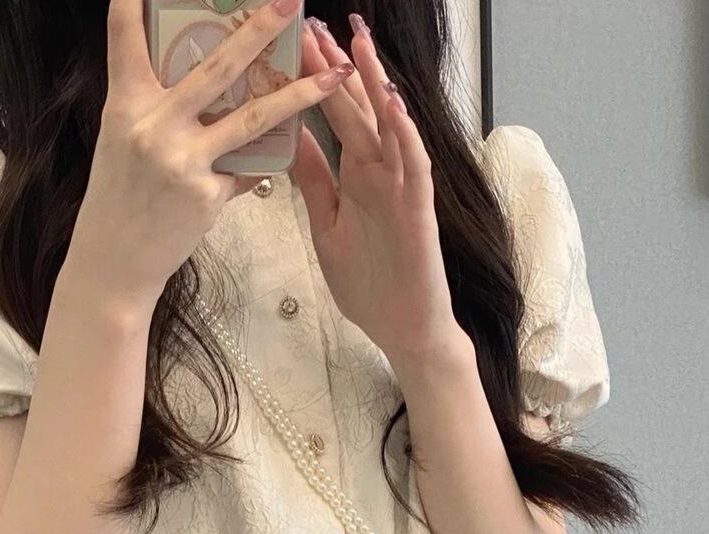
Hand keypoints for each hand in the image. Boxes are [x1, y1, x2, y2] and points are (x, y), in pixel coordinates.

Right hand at [66, 0, 355, 318]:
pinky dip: (263, 160)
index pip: (126, 37)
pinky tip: (287, 152)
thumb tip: (200, 79)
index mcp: (126, 104)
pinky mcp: (208, 195)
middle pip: (216, 66)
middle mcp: (154, 126)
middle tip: (292, 0)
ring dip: (300, 94)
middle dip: (259, 28)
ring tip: (336, 75)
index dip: (135, 3)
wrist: (115, 262)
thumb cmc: (118, 199)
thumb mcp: (122, 141)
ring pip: (253, 117)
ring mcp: (184, 161)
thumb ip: (156, 108)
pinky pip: (247, 167)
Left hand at [292, 15, 467, 369]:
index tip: (292, 44)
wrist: (403, 329)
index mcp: (355, 176)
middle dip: (337, 67)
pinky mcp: (418, 210)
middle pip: (356, 110)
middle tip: (314, 24)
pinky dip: (404, 134)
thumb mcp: (327, 226)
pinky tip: (392, 104)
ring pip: (388, 126)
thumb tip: (291, 140)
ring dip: (374, 84)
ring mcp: (400, 188)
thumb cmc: (369, 284)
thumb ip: (313, 183)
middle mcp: (379, 173)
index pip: (334, 117)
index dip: (315, 80)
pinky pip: (413, 165)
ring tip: (357, 42)